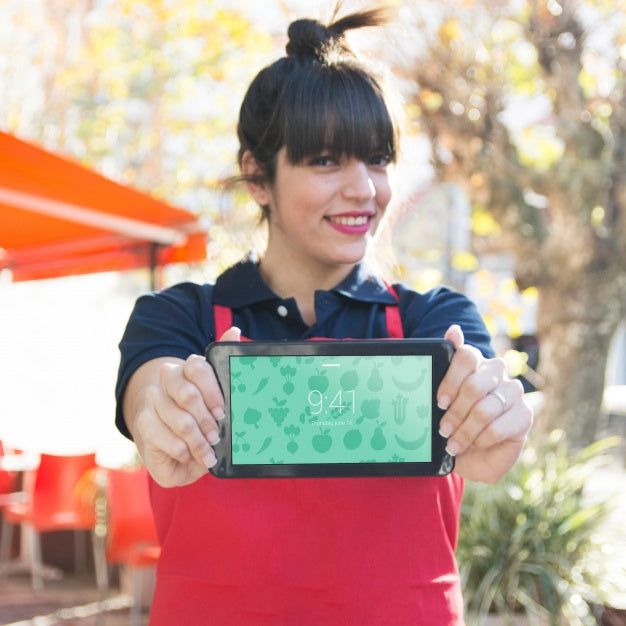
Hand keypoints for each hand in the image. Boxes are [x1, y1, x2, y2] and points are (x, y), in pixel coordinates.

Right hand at [125, 326, 240, 486]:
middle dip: (206, 420)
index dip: (212, 391)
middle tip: (217, 436)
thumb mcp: (216, 398)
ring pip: (180, 420)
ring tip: (208, 453)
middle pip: (188, 394)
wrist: (170, 443)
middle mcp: (168, 380)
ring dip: (198, 441)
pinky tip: (190, 456)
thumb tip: (234, 331)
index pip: (198, 366)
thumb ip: (224, 365)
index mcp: (188, 369)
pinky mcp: (143, 422)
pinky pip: (166, 438)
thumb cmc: (199, 420)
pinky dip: (183, 451)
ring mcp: (153, 400)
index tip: (222, 412)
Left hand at [437, 325, 532, 482]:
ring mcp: (513, 392)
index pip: (466, 356)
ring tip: (453, 443)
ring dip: (465, 431)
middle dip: (455, 412)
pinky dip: (481, 439)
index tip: (439, 402)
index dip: (450, 380)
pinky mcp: (524, 415)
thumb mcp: (442, 397)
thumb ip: (444, 364)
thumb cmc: (454, 422)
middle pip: (474, 385)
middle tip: (443, 429)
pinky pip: (498, 427)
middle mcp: (497, 371)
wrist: (471, 454)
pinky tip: (474, 445)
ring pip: (485, 409)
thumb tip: (454, 329)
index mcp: (476, 362)